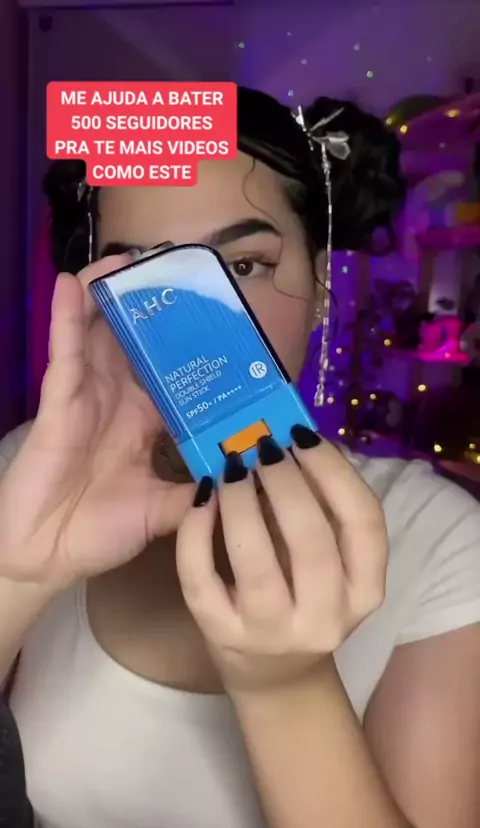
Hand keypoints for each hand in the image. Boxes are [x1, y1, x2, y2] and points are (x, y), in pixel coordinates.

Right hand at [0, 256, 193, 589]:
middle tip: (176, 269)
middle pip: (135, 340)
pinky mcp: (58, 402)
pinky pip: (63, 353)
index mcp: (144, 420)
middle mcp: (118, 400)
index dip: (191, 343)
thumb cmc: (101, 533)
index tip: (219, 315)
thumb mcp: (166, 511)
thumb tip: (249, 476)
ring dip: (110, 294)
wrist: (47, 558)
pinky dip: (68, 317)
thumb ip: (203, 491)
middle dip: (152, 305)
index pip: (172, 371)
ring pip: (98, 333)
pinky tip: (74, 283)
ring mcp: (86, 397)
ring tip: (130, 260)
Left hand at [176, 429, 386, 693]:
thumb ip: (320, 509)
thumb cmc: (306, 598)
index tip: (303, 434)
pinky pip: (201, 578)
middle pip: (311, 539)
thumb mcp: (331, 561)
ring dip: (240, 502)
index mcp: (364, 589)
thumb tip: (291, 438)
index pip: (364, 522)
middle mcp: (326, 617)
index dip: (334, 471)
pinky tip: (199, 500)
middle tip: (261, 446)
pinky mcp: (222, 634)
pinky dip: (195, 533)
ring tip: (230, 468)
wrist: (275, 674)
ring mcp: (271, 632)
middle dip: (284, 481)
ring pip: (255, 560)